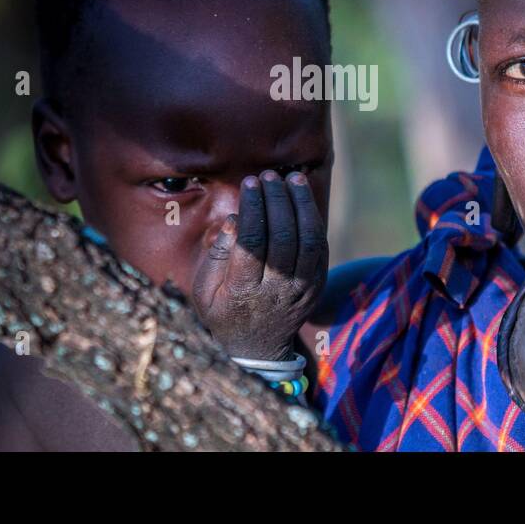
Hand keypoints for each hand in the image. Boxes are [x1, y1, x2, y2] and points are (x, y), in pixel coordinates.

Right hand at [192, 170, 327, 360]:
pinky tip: (303, 197)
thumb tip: (233, 220)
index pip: (253, 243)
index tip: (250, 183)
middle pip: (284, 238)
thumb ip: (216, 256)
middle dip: (278, 200)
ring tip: (292, 178)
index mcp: (244, 291)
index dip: (253, 208)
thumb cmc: (224, 311)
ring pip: (308, 240)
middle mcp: (277, 290)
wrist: (258, 347)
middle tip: (269, 176)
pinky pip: (320, 247)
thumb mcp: (204, 292)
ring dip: (302, 204)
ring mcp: (301, 289)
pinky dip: (313, 218)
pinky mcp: (317, 285)